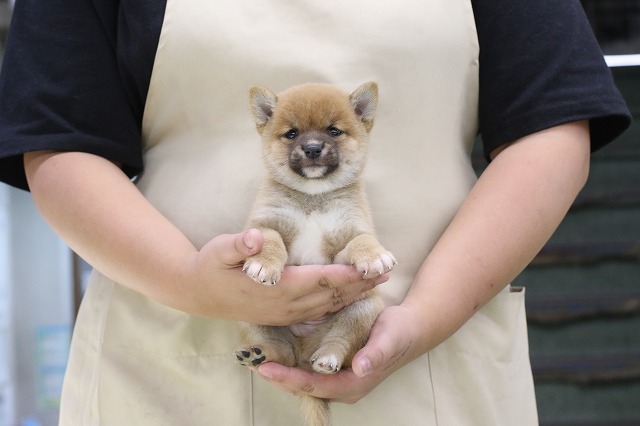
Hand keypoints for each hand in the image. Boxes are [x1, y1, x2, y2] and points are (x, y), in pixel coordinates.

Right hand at [185, 229, 390, 324]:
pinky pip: (316, 313)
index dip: (347, 274)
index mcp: (277, 287)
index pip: (320, 280)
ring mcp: (284, 314)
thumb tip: (254, 238)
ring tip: (376, 284)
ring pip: (327, 307)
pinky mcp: (282, 316)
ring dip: (353, 295)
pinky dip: (336, 306)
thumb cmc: (211, 266)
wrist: (197, 293)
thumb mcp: (220, 250)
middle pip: (331, 296)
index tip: (370, 267)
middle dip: (360, 285)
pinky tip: (349, 301)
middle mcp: (285, 304)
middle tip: (387, 273)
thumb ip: (239, 245)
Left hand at [255, 304, 423, 402]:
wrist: (410, 330)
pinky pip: (309, 372)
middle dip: (279, 378)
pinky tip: (277, 354)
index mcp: (354, 384)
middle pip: (304, 388)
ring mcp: (339, 380)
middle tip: (254, 364)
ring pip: (304, 382)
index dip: (289, 379)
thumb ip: (376, 354)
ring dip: (282, 374)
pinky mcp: (336, 370)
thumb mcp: (389, 338)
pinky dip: (292, 366)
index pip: (314, 386)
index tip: (266, 368)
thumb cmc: (399, 332)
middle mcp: (343, 387)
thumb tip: (361, 368)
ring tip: (258, 360)